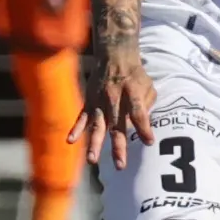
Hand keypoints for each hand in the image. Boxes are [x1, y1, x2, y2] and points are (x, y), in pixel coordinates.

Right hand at [69, 46, 157, 168]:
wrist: (114, 55)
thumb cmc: (135, 74)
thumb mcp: (148, 85)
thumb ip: (147, 105)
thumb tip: (144, 126)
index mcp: (133, 93)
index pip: (139, 112)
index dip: (144, 127)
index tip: (149, 142)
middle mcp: (115, 98)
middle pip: (117, 125)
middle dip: (118, 146)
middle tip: (120, 165)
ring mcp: (100, 101)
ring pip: (98, 125)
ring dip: (95, 144)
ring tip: (93, 161)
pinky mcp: (90, 101)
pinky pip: (82, 117)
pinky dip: (76, 129)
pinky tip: (70, 141)